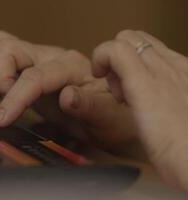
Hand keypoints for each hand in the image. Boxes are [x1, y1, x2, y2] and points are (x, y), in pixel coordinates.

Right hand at [0, 31, 137, 147]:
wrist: (115, 117)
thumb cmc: (115, 118)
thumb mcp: (109, 118)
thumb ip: (90, 106)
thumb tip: (66, 97)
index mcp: (71, 68)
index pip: (34, 76)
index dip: (13, 98)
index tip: (0, 120)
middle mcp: (53, 59)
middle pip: (11, 48)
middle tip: (0, 107)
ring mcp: (39, 62)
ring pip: (3, 46)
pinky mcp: (30, 69)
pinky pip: (2, 55)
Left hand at [92, 30, 187, 189]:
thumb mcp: (183, 119)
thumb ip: (173, 108)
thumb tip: (164, 114)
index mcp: (185, 75)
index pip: (153, 50)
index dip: (134, 64)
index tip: (129, 93)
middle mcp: (175, 66)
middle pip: (137, 39)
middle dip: (119, 59)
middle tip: (119, 91)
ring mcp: (160, 70)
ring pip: (126, 38)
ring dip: (110, 60)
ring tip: (115, 92)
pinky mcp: (143, 81)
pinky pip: (115, 51)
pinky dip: (101, 58)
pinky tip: (100, 78)